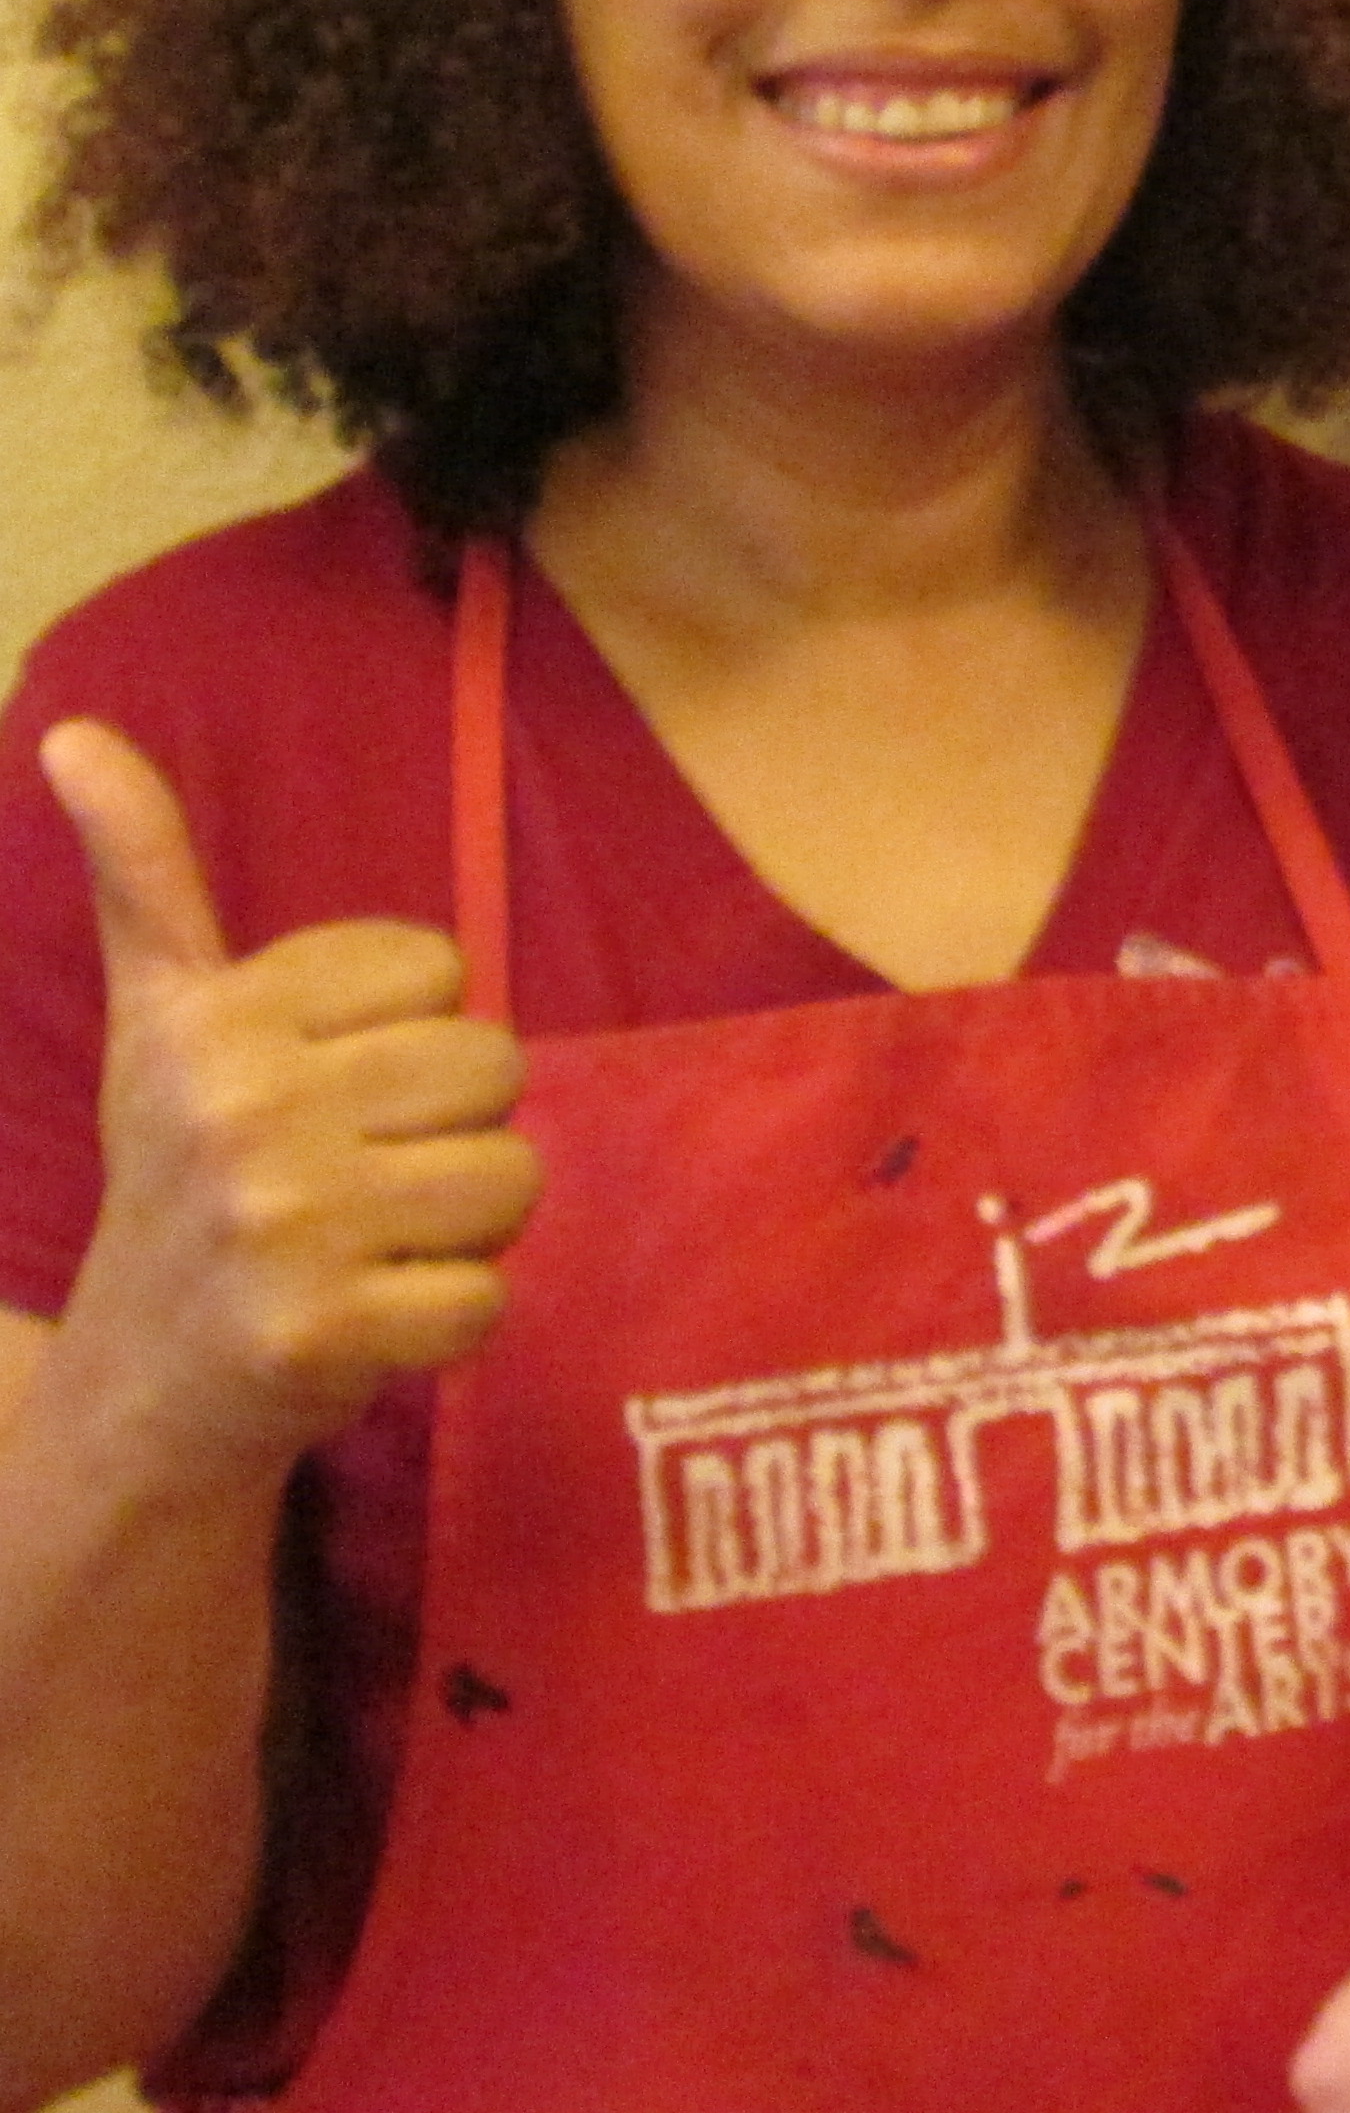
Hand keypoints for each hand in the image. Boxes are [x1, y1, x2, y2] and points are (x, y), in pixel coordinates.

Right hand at [42, 720, 534, 1475]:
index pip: (441, 970)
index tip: (328, 1087)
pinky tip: (371, 1317)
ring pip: (511, 1178)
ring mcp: (279, 1228)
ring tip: (371, 1244)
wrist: (142, 1380)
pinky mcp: (323, 1334)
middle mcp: (237, 1112)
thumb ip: (144, 875)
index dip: (410, 1032)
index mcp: (213, 1020)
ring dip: (465, 1225)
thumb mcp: (159, 1016)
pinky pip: (490, 1297)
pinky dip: (452, 1318)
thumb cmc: (184, 1173)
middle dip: (453, 1128)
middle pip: (494, 1067)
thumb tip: (76, 733)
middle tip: (361, 1177)